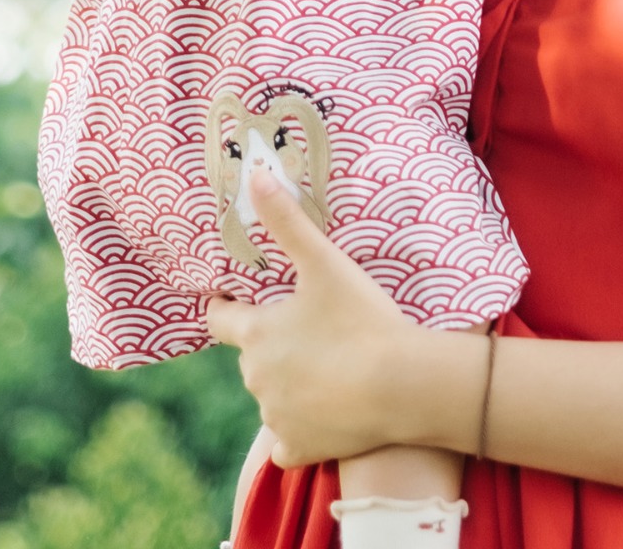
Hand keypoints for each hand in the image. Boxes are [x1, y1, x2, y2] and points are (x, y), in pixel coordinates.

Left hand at [204, 166, 442, 465]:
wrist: (403, 386)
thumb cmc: (363, 320)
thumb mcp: (325, 263)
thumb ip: (287, 221)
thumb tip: (253, 176)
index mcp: (255, 334)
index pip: (218, 318)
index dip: (225, 306)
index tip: (236, 299)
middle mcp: (255, 378)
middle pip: (251, 356)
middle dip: (270, 344)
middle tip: (308, 329)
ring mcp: (275, 416)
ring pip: (271, 396)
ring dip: (288, 384)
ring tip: (327, 368)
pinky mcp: (298, 446)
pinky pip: (286, 441)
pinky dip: (300, 429)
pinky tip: (325, 414)